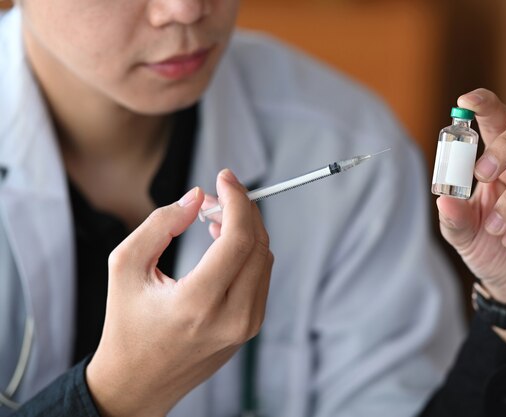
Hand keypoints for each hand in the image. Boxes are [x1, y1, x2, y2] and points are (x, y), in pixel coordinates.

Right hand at [86, 169, 273, 416]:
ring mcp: (246, 326)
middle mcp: (231, 317)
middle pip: (258, 244)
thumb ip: (160, 224)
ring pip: (265, 258)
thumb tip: (197, 198)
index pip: (239, 238)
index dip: (237, 200)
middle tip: (214, 198)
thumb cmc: (126, 325)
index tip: (224, 178)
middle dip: (241, 209)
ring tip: (213, 222)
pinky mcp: (250, 327)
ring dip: (245, 229)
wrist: (138, 382)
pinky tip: (223, 245)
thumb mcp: (124, 267)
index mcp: (198, 303)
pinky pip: (261, 275)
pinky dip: (248, 251)